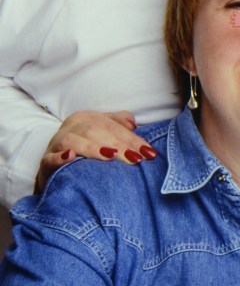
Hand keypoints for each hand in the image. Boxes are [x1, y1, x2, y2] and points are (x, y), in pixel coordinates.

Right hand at [37, 110, 157, 191]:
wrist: (54, 167)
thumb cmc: (84, 148)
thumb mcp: (101, 133)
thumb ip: (117, 124)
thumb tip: (133, 124)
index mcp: (87, 118)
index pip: (113, 127)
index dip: (132, 139)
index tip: (148, 153)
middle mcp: (71, 126)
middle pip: (96, 131)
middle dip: (118, 144)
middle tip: (135, 158)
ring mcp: (56, 143)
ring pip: (74, 140)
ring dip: (93, 148)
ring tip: (110, 156)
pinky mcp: (45, 161)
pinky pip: (50, 157)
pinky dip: (60, 157)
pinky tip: (71, 157)